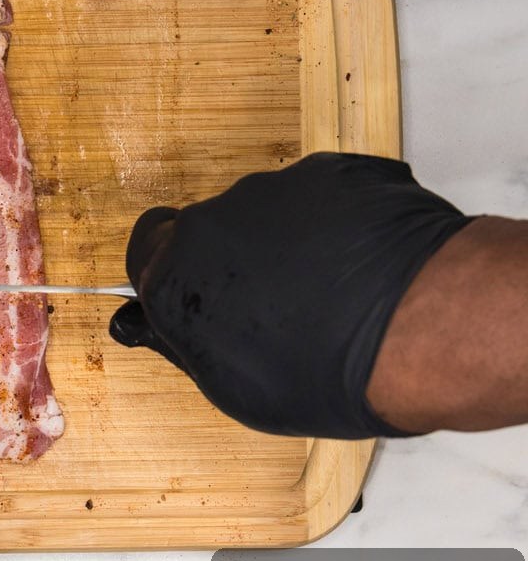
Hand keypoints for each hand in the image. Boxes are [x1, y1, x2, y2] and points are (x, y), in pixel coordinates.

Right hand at [109, 152, 470, 438]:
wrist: (417, 328)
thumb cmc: (328, 372)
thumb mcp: (234, 388)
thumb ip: (186, 343)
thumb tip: (156, 323)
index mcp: (176, 273)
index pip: (144, 250)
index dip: (166, 269)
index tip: (190, 288)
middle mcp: (212, 220)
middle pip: (208, 229)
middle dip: (232, 259)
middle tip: (275, 303)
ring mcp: (272, 189)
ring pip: (265, 211)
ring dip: (287, 240)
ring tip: (333, 290)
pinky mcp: (329, 172)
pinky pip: (321, 195)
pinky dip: (336, 222)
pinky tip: (364, 264)